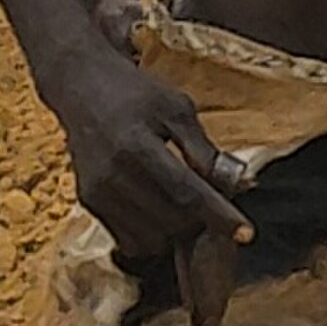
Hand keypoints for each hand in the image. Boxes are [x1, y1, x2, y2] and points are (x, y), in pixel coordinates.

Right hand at [56, 52, 250, 279]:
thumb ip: (203, 149)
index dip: (219, 216)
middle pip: (172, 221)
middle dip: (201, 223)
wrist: (81, 86)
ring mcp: (98, 192)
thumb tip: (233, 185)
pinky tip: (160, 210)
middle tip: (212, 207)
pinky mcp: (89, 202)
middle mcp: (113, 174)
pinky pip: (130, 239)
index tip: (245, 233)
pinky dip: (153, 235)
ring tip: (184, 207)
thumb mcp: (176, 107)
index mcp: (136, 145)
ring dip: (176, 233)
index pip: (187, 193)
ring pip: (152, 239)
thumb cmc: (134, 92)